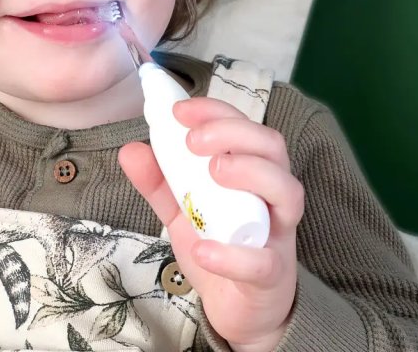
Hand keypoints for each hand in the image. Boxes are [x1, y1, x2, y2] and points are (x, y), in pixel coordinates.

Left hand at [118, 97, 303, 351]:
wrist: (238, 308)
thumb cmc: (219, 245)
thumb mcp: (181, 210)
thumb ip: (158, 182)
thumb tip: (130, 149)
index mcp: (252, 171)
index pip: (245, 126)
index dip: (216, 112)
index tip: (179, 110)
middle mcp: (273, 195)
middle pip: (272, 148)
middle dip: (233, 134)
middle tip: (192, 141)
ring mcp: (278, 234)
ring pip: (287, 193)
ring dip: (250, 173)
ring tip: (213, 172)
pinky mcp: (272, 275)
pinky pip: (262, 261)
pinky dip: (232, 253)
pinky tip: (203, 247)